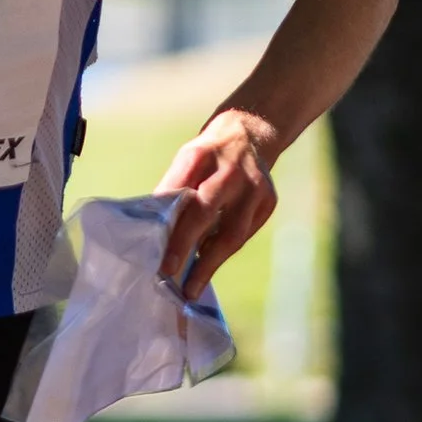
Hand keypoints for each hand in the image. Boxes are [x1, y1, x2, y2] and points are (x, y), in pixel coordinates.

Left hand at [154, 106, 280, 294]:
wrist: (250, 135)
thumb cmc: (208, 157)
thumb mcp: (186, 160)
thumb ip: (172, 189)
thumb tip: (152, 230)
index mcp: (202, 154)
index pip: (180, 191)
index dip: (168, 222)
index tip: (155, 249)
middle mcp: (232, 170)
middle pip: (206, 213)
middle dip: (185, 245)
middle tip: (169, 274)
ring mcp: (255, 187)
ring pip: (232, 233)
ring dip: (209, 262)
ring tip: (191, 286)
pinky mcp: (269, 202)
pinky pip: (244, 234)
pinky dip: (224, 252)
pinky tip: (209, 266)